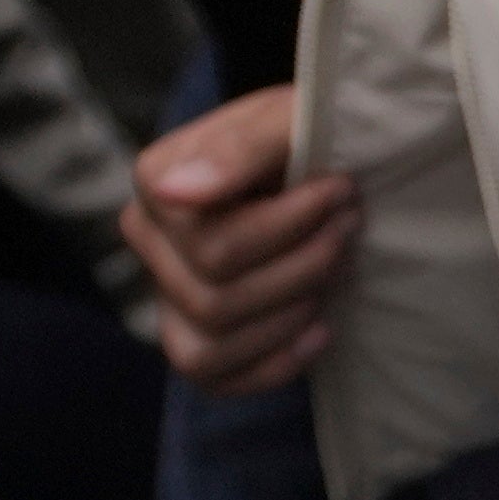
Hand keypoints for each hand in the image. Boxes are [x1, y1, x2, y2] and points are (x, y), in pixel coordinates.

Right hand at [119, 79, 363, 394]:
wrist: (326, 162)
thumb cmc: (307, 135)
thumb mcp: (289, 119)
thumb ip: (240, 147)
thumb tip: (173, 190)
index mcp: (158, 184)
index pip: (213, 244)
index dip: (289, 225)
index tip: (340, 189)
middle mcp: (149, 241)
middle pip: (216, 298)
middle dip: (301, 266)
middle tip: (349, 225)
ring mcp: (167, 294)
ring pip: (212, 346)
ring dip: (290, 312)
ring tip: (338, 268)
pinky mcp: (196, 338)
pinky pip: (217, 379)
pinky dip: (276, 363)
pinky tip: (321, 329)